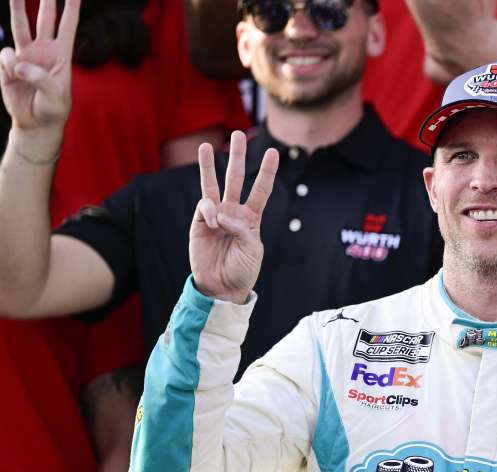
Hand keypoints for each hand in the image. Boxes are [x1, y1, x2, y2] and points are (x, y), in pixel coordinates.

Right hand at [0, 0, 78, 145]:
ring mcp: (25, 55)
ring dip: (17, 9)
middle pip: (44, 19)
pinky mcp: (9, 64)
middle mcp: (43, 50)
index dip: (71, 9)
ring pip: (20, 26)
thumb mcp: (55, 95)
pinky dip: (9, 67)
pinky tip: (15, 78)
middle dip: (46, 1)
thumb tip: (18, 63)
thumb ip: (39, 77)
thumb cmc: (52, 109)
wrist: (35, 123)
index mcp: (61, 54)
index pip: (68, 27)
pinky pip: (5, 57)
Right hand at [189, 131, 277, 304]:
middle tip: (237, 134)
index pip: (260, 190)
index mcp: (252, 218)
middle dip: (237, 157)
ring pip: (212, 185)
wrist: (222, 287)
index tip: (273, 152)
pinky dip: (210, 209)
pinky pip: (204, 206)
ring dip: (208, 166)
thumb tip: (224, 214)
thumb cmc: (242, 270)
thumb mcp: (253, 251)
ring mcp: (215, 215)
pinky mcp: (199, 222)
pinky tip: (214, 220)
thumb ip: (243, 230)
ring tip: (204, 146)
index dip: (266, 171)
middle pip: (235, 179)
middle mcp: (233, 212)